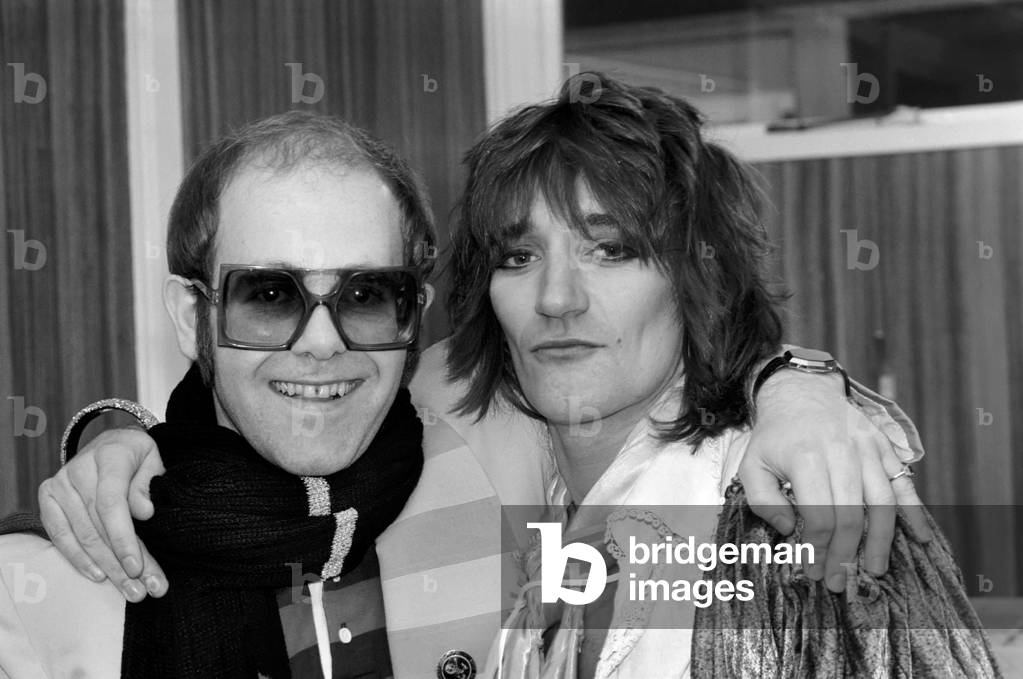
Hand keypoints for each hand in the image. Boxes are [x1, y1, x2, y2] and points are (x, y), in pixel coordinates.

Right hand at [38, 427, 167, 600]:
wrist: (112, 443)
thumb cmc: (137, 457)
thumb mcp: (154, 461)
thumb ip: (149, 484)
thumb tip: (144, 512)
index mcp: (110, 455)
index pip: (112, 503)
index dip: (124, 538)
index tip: (138, 567)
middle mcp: (80, 469)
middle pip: (98, 525)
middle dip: (119, 562)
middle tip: (140, 590)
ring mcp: (60, 484)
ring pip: (82, 535)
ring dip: (105, 567)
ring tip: (129, 590)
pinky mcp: (48, 499)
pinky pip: (60, 535)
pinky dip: (78, 558)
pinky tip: (98, 575)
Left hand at [739, 370, 931, 592]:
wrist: (800, 391)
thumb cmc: (775, 436)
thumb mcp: (752, 463)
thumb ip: (762, 500)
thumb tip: (787, 528)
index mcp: (806, 458)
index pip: (818, 515)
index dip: (817, 548)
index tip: (813, 570)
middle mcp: (840, 452)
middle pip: (851, 514)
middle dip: (846, 553)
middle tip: (840, 581)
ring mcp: (867, 448)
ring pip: (882, 502)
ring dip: (881, 540)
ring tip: (875, 569)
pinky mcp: (883, 446)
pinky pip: (903, 482)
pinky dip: (914, 511)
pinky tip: (918, 537)